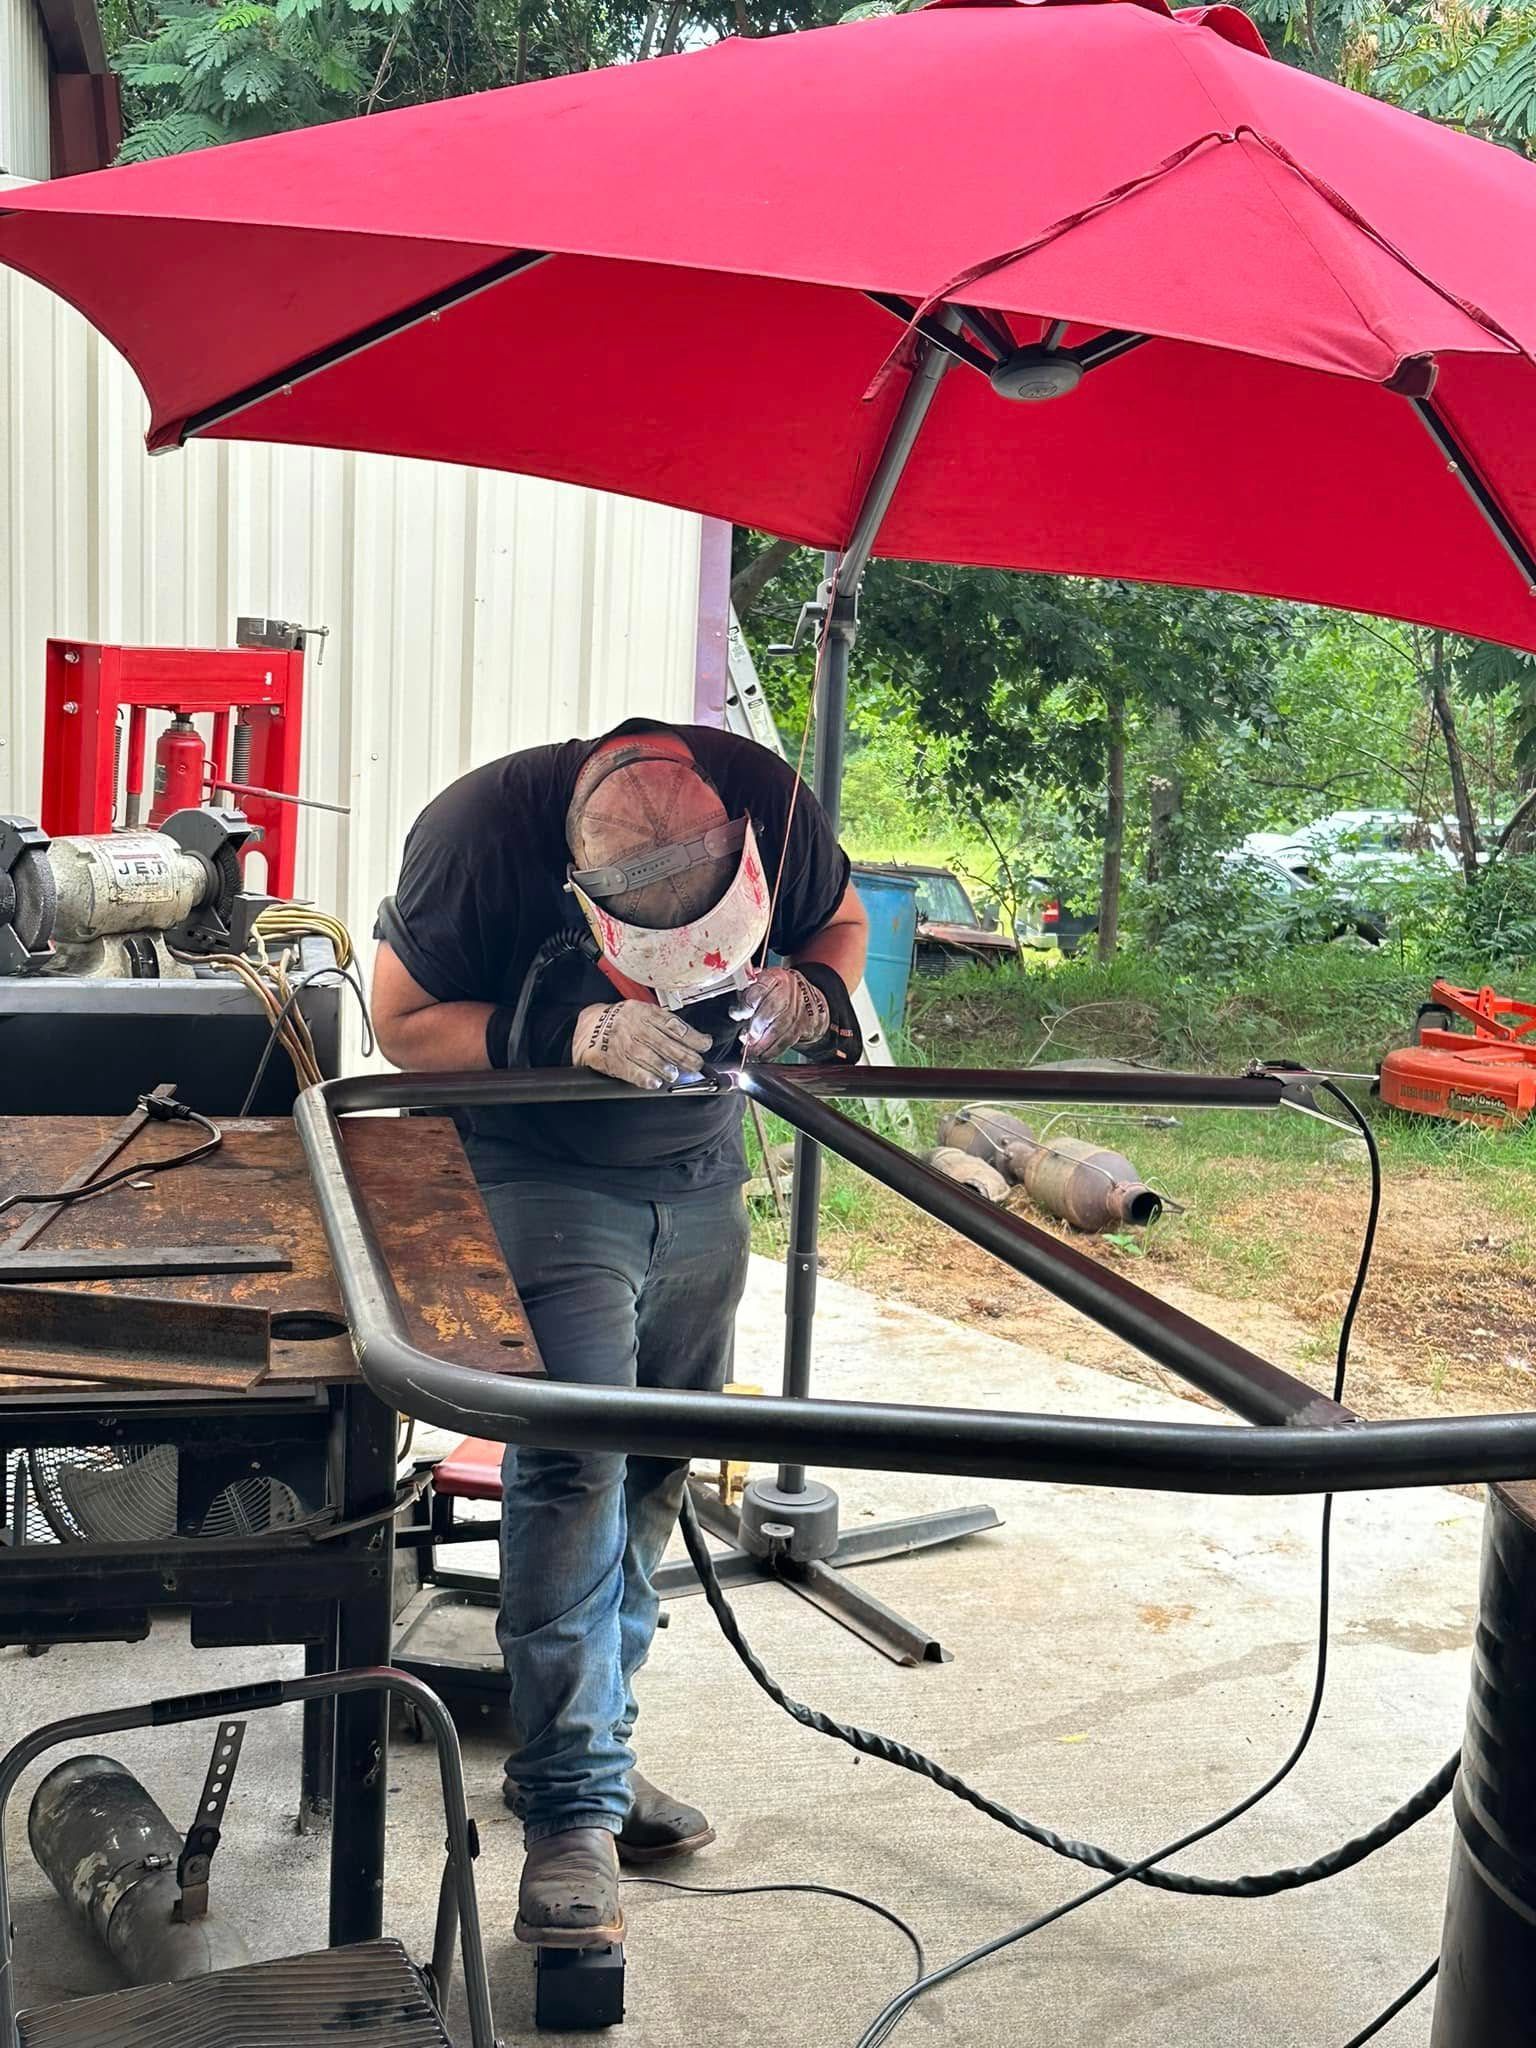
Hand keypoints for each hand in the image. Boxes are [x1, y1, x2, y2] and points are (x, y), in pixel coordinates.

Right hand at [572, 1001, 711, 1090]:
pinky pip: (629, 1070)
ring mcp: (622, 1042)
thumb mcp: (641, 1012)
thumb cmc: (621, 1021)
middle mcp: (634, 1026)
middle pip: (664, 1042)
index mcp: (644, 1013)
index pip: (673, 1024)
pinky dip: (643, 1077)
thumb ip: (663, 1023)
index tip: (705, 1044)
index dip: (691, 1036)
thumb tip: (692, 1039)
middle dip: (684, 1055)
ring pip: (648, 1056)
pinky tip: (654, 1082)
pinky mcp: (611, 1058)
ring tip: (675, 1074)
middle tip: (696, 1064)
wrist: (587, 1026)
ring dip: (664, 1067)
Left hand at [730, 968, 829, 1060]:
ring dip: (763, 1045)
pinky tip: (763, 1055)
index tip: (737, 1015)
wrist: (804, 995)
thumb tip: (737, 1014)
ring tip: (751, 1052)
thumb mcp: (760, 984)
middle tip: (746, 1039)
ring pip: (780, 1029)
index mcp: (775, 977)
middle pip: (772, 1012)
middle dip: (756, 1029)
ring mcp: (799, 1008)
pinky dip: (774, 1050)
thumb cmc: (776, 990)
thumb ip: (746, 996)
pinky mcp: (803, 1024)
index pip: (758, 991)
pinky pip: (787, 1040)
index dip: (745, 1006)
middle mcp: (789, 991)